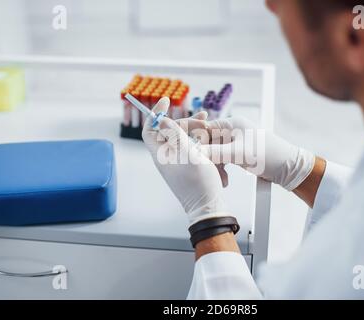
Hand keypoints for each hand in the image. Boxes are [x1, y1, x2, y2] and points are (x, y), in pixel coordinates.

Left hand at [142, 97, 232, 226]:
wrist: (209, 207)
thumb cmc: (198, 184)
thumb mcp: (188, 153)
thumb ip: (174, 134)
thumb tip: (160, 119)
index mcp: (161, 154)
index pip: (150, 129)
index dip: (155, 114)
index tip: (167, 101)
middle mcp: (167, 157)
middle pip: (170, 131)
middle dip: (186, 121)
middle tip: (203, 119)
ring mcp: (179, 162)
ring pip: (184, 139)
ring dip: (196, 131)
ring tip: (210, 127)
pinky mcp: (190, 167)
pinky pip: (193, 149)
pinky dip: (201, 142)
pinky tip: (212, 140)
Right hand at [178, 116, 314, 190]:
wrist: (288, 168)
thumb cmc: (267, 156)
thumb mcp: (237, 154)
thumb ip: (214, 152)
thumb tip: (194, 153)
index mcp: (232, 124)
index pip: (205, 129)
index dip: (196, 141)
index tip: (188, 155)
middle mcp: (232, 130)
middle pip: (208, 141)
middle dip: (205, 156)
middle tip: (202, 170)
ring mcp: (235, 142)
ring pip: (214, 151)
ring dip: (213, 165)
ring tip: (218, 178)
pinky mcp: (239, 153)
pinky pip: (222, 158)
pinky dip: (221, 168)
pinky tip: (224, 179)